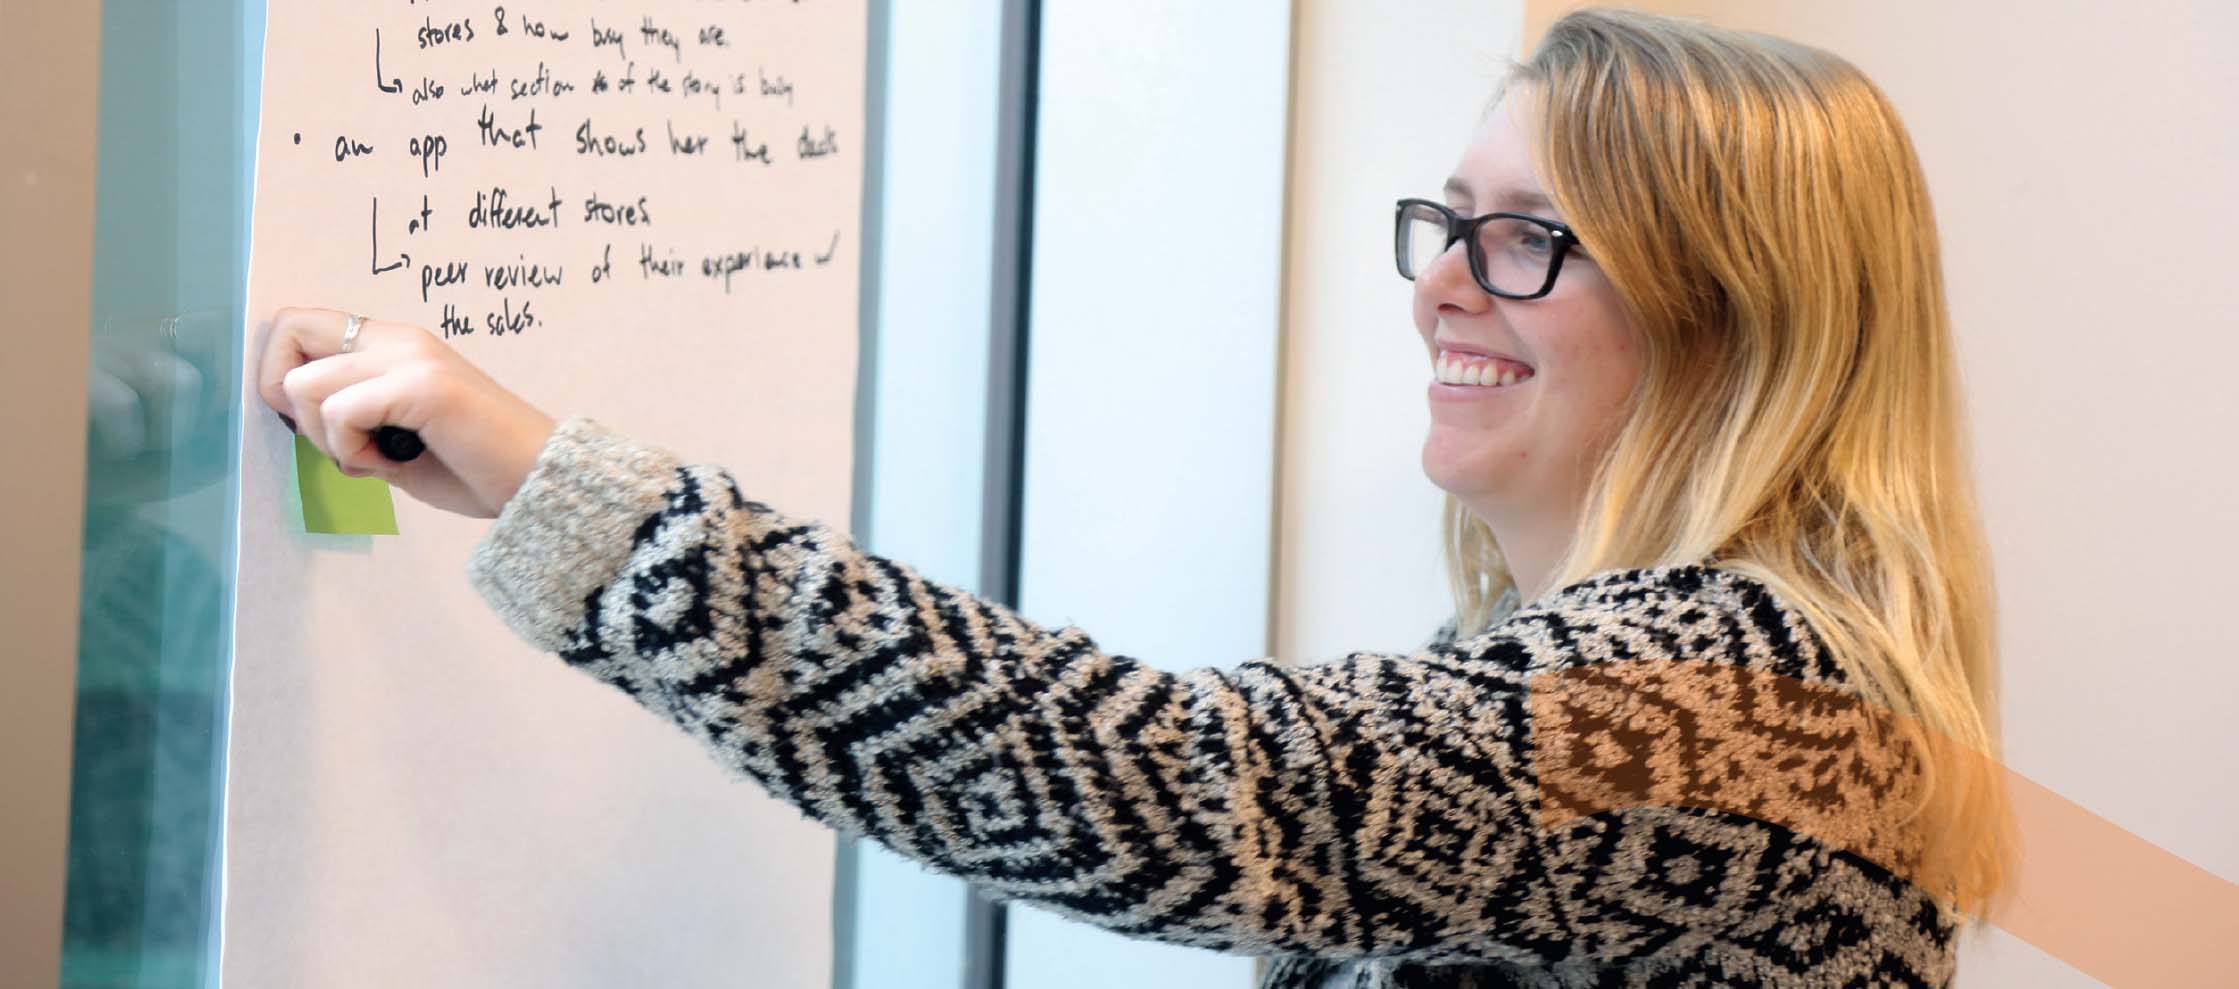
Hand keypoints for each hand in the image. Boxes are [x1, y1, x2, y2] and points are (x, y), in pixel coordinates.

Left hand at [257, 307, 555, 518]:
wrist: (540, 481)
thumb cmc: (477, 467)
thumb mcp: (397, 440)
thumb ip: (354, 423)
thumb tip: (304, 427)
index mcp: (395, 344)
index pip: (302, 326)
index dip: (285, 376)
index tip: (320, 426)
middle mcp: (400, 339)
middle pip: (288, 329)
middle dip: (283, 395)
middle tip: (331, 437)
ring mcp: (411, 359)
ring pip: (304, 384)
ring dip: (323, 436)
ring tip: (373, 457)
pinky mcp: (422, 386)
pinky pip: (339, 412)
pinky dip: (351, 450)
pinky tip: (391, 464)